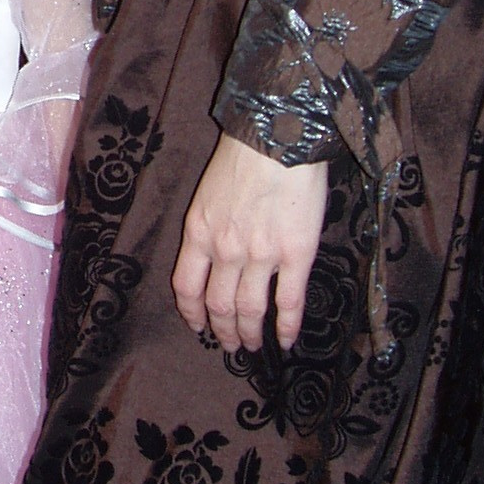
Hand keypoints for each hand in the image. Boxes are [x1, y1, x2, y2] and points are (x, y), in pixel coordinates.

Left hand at [173, 133, 327, 354]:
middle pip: (219, 305)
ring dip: (250, 334)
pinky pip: (289, 301)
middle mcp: (225, 250)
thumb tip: (217, 252)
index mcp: (199, 232)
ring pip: (251, 310)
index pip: (187, 286)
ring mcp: (261, 255)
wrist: (279, 135)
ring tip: (252, 347)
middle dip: (222, 331)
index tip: (197, 325)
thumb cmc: (245, 155)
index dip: (192, 312)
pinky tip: (286, 340)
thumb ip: (210, 225)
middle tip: (229, 345)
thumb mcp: (209, 192)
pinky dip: (287, 327)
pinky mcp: (296, 255)